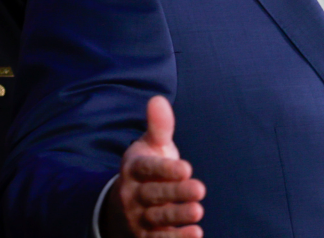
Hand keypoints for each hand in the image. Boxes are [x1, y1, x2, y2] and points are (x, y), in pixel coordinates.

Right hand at [101, 96, 205, 237]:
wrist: (124, 205)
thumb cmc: (147, 170)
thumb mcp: (150, 146)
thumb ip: (159, 127)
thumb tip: (158, 99)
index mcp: (134, 169)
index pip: (148, 169)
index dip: (165, 169)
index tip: (187, 167)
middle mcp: (132, 195)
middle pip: (154, 194)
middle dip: (176, 193)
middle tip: (200, 189)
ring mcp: (138, 218)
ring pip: (157, 219)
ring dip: (178, 216)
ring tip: (198, 211)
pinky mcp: (145, 237)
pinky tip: (196, 234)